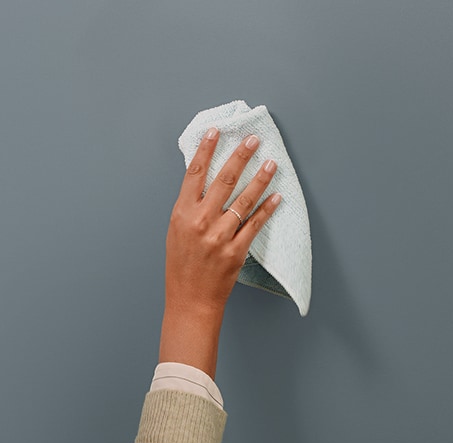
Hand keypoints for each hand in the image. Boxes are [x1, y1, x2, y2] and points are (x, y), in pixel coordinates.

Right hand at [160, 127, 280, 377]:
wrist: (190, 300)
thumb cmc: (181, 266)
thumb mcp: (176, 231)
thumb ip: (189, 206)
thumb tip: (205, 179)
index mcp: (182, 213)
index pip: (195, 173)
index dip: (206, 149)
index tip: (217, 131)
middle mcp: (200, 221)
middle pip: (224, 180)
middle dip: (240, 156)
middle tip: (253, 140)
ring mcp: (219, 236)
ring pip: (244, 200)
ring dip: (260, 178)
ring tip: (271, 163)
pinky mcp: (236, 250)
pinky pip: (255, 224)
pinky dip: (267, 208)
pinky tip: (277, 196)